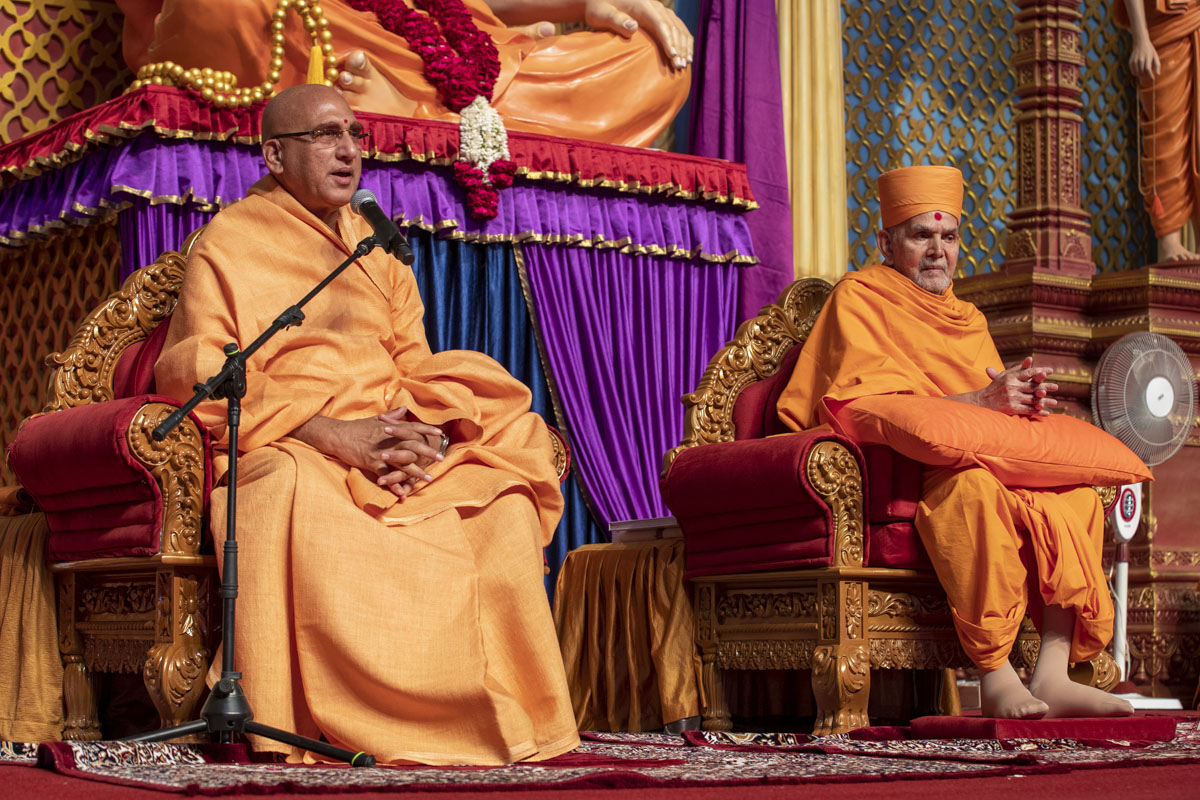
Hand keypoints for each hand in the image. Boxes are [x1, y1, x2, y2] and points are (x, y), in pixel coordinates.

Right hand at [292, 406, 443, 497]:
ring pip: (403, 462)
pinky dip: (394, 485)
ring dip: (416, 471)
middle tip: (441, 458)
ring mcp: (381, 452)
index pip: (413, 427)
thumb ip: (392, 415)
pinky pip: (386, 475)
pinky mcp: (372, 463)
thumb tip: (404, 409)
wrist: (338, 435)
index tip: (440, 433)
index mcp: (391, 428)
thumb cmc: (356, 427)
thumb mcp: (375, 419)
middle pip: (413, 445)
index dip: (427, 429)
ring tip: (429, 478)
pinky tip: (403, 493)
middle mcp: (389, 439)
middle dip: (428, 452)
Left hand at [584, 0, 693, 70]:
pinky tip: (686, 54)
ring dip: (684, 45)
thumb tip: (634, 26)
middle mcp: (654, 6)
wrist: (601, 0)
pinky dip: (684, 41)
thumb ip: (616, 20)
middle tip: (679, 67)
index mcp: (643, 4)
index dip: (668, 40)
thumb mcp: (602, 14)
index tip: (673, 56)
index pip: (661, 23)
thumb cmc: (598, 9)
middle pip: (673, 26)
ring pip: (678, 26)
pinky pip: (677, 27)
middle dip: (679, 46)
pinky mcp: (660, 16)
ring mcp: (659, 10)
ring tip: (686, 64)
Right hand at [967, 357, 1058, 416]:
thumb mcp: (1005, 375)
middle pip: (1033, 386)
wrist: (982, 402)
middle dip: (1046, 386)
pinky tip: (1046, 412)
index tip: (1050, 371)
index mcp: (1011, 377)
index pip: (1029, 372)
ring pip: (1033, 399)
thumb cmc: (996, 387)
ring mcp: (1012, 397)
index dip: (1041, 371)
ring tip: (1055, 402)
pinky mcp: (1012, 408)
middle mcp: (1012, 386)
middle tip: (1056, 387)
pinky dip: (1038, 411)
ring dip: (1045, 401)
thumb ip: (1019, 368)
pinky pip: (1028, 410)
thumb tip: (1030, 358)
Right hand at [1129, 37, 1160, 78]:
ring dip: (1141, 75)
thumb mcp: (1155, 56)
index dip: (1150, 75)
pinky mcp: (1130, 62)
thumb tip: (1158, 74)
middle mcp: (1140, 59)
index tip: (1153, 79)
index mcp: (1147, 57)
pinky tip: (1139, 71)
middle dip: (1146, 75)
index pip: (1148, 69)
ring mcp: (1134, 61)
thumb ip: (1157, 65)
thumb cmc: (1150, 50)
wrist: (1140, 43)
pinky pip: (1133, 71)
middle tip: (1148, 75)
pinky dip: (1136, 73)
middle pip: (1142, 72)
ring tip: (1144, 73)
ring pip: (1137, 73)